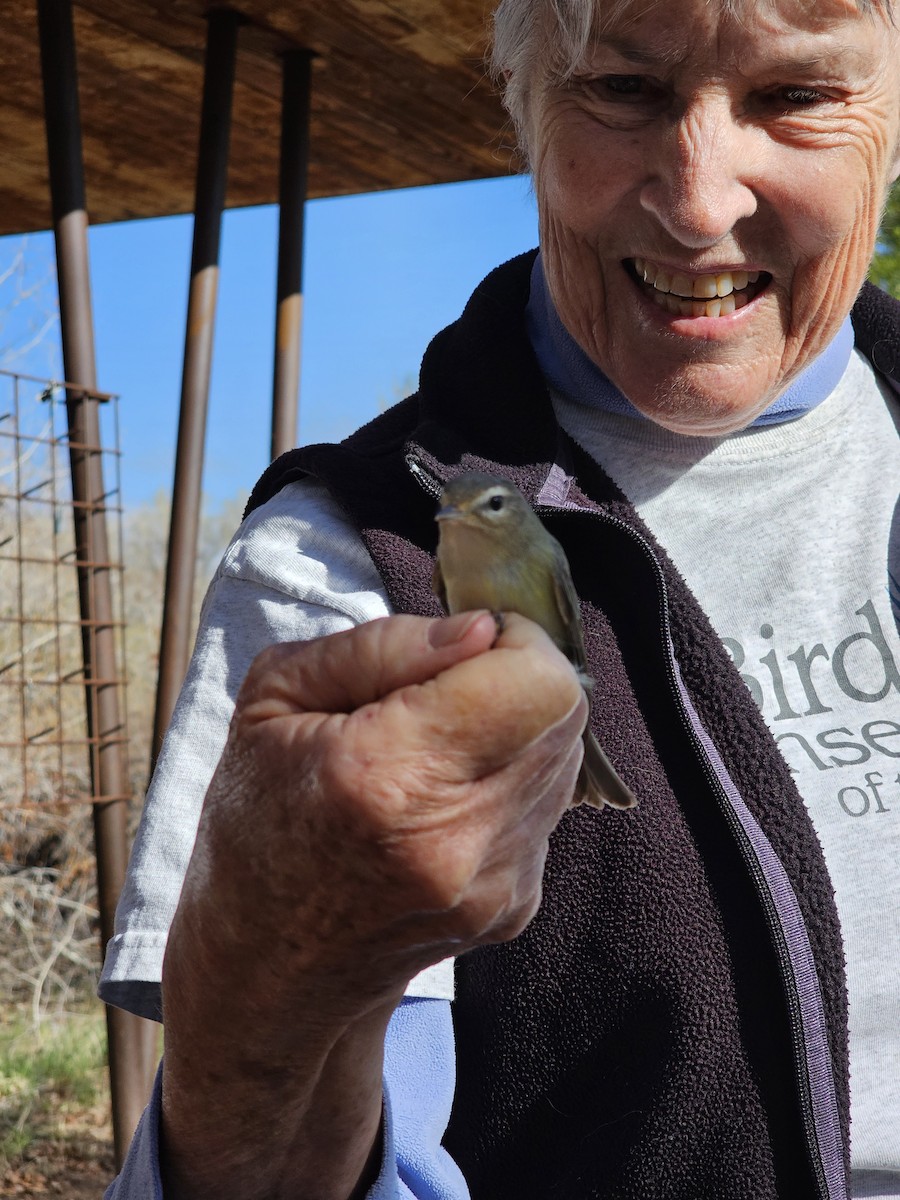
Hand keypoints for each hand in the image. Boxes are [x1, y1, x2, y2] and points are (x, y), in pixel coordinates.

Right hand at [189, 608, 586, 1002]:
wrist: (272, 967)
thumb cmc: (259, 822)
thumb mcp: (274, 700)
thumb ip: (382, 646)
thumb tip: (482, 628)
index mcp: (387, 778)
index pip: (533, 678)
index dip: (511, 640)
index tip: (462, 646)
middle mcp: (457, 838)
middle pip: (563, 710)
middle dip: (517, 674)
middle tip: (445, 691)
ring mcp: (496, 882)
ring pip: (564, 753)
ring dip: (517, 727)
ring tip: (438, 749)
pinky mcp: (517, 904)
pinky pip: (546, 804)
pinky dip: (509, 780)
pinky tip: (444, 801)